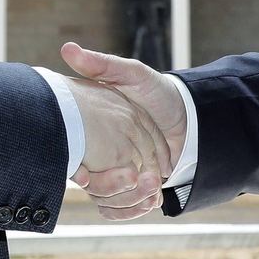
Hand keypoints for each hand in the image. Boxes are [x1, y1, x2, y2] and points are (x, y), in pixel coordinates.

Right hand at [61, 42, 187, 220]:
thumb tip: (67, 49)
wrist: (192, 116)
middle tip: (132, 179)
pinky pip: (122, 209)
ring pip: (106, 201)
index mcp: (94, 135)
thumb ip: (102, 64)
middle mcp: (102, 156)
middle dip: (108, 188)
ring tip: (153, 184)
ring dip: (126, 200)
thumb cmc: (159, 92)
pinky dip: (133, 209)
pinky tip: (152, 199)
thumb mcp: (132, 74)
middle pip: (91, 186)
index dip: (80, 170)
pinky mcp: (135, 187)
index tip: (86, 176)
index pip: (76, 160)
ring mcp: (119, 173)